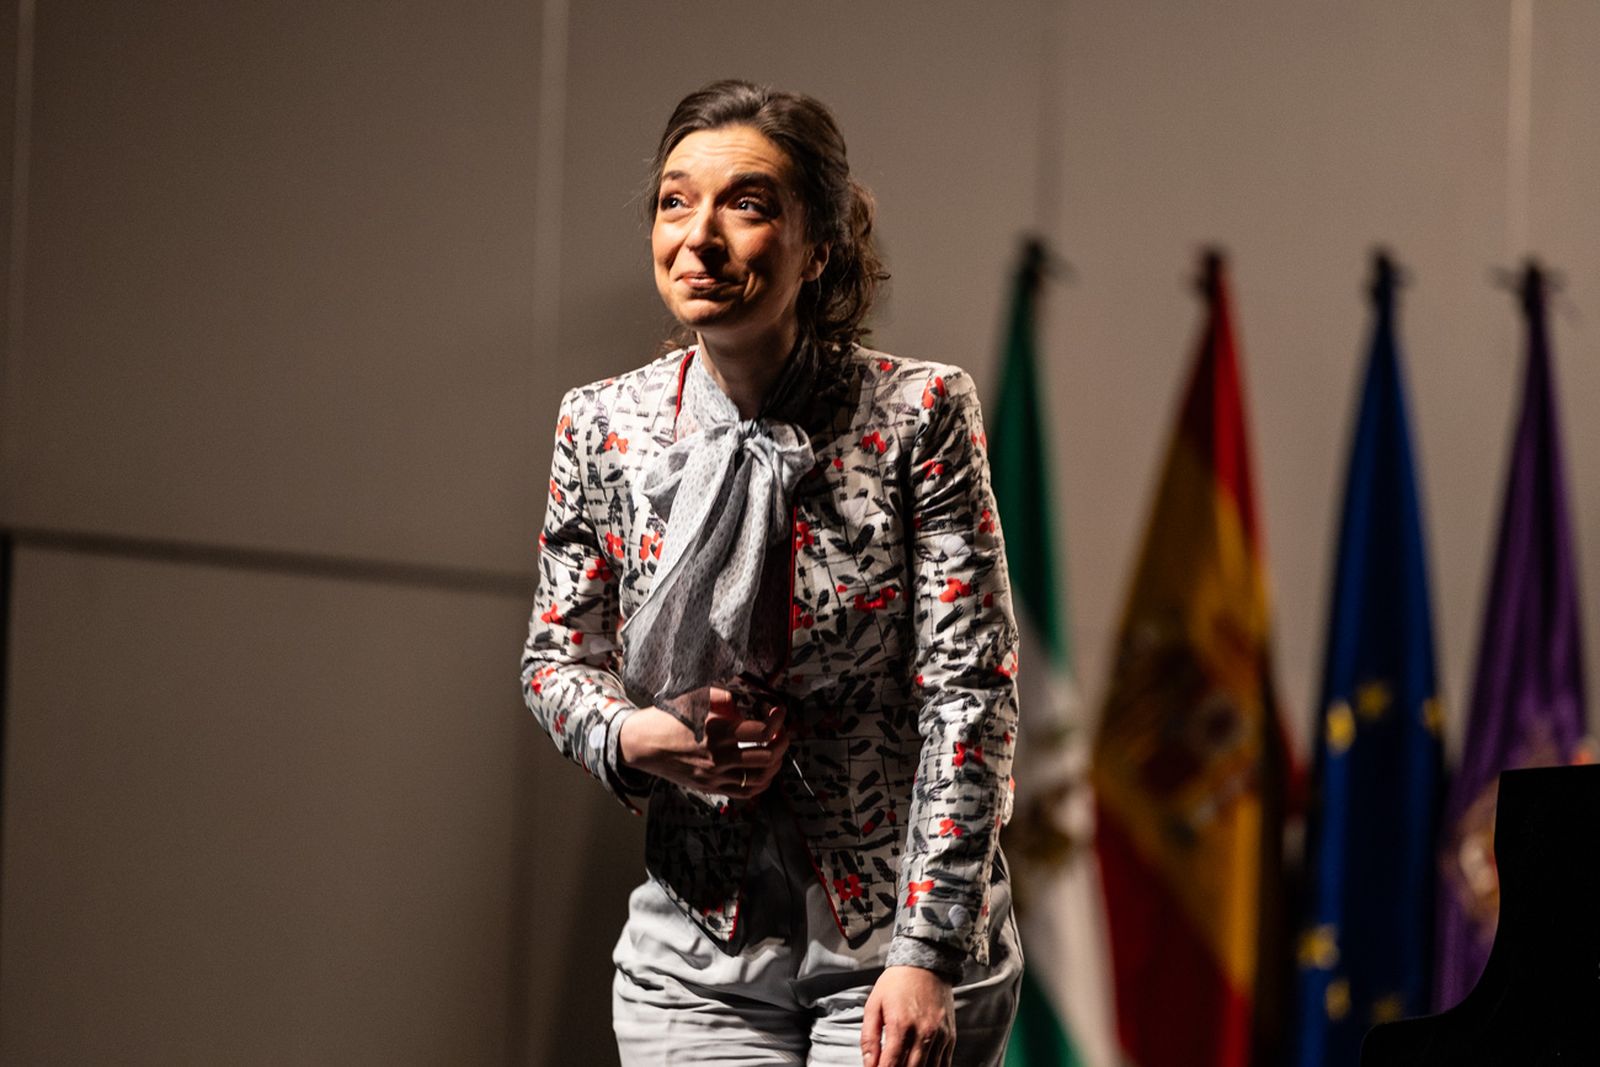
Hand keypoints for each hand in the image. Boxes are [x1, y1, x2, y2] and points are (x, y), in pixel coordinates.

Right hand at [617, 687, 788, 799]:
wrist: (641, 745)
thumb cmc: (665, 718)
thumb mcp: (692, 698)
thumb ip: (722, 698)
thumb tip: (744, 702)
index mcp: (716, 732)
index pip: (762, 731)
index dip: (778, 719)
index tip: (779, 709)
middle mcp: (718, 757)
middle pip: (768, 756)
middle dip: (782, 740)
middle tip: (781, 730)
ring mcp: (715, 776)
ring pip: (761, 777)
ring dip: (776, 763)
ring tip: (775, 749)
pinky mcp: (710, 787)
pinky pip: (744, 792)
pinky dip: (762, 782)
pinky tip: (764, 771)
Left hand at [860, 966, 955, 1066]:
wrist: (925, 963)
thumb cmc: (897, 982)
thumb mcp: (874, 1006)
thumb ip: (869, 1038)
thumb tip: (869, 1064)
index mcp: (900, 1025)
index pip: (890, 1065)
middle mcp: (922, 1032)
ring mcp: (939, 1035)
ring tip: (905, 1066)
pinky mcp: (949, 1035)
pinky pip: (944, 1063)